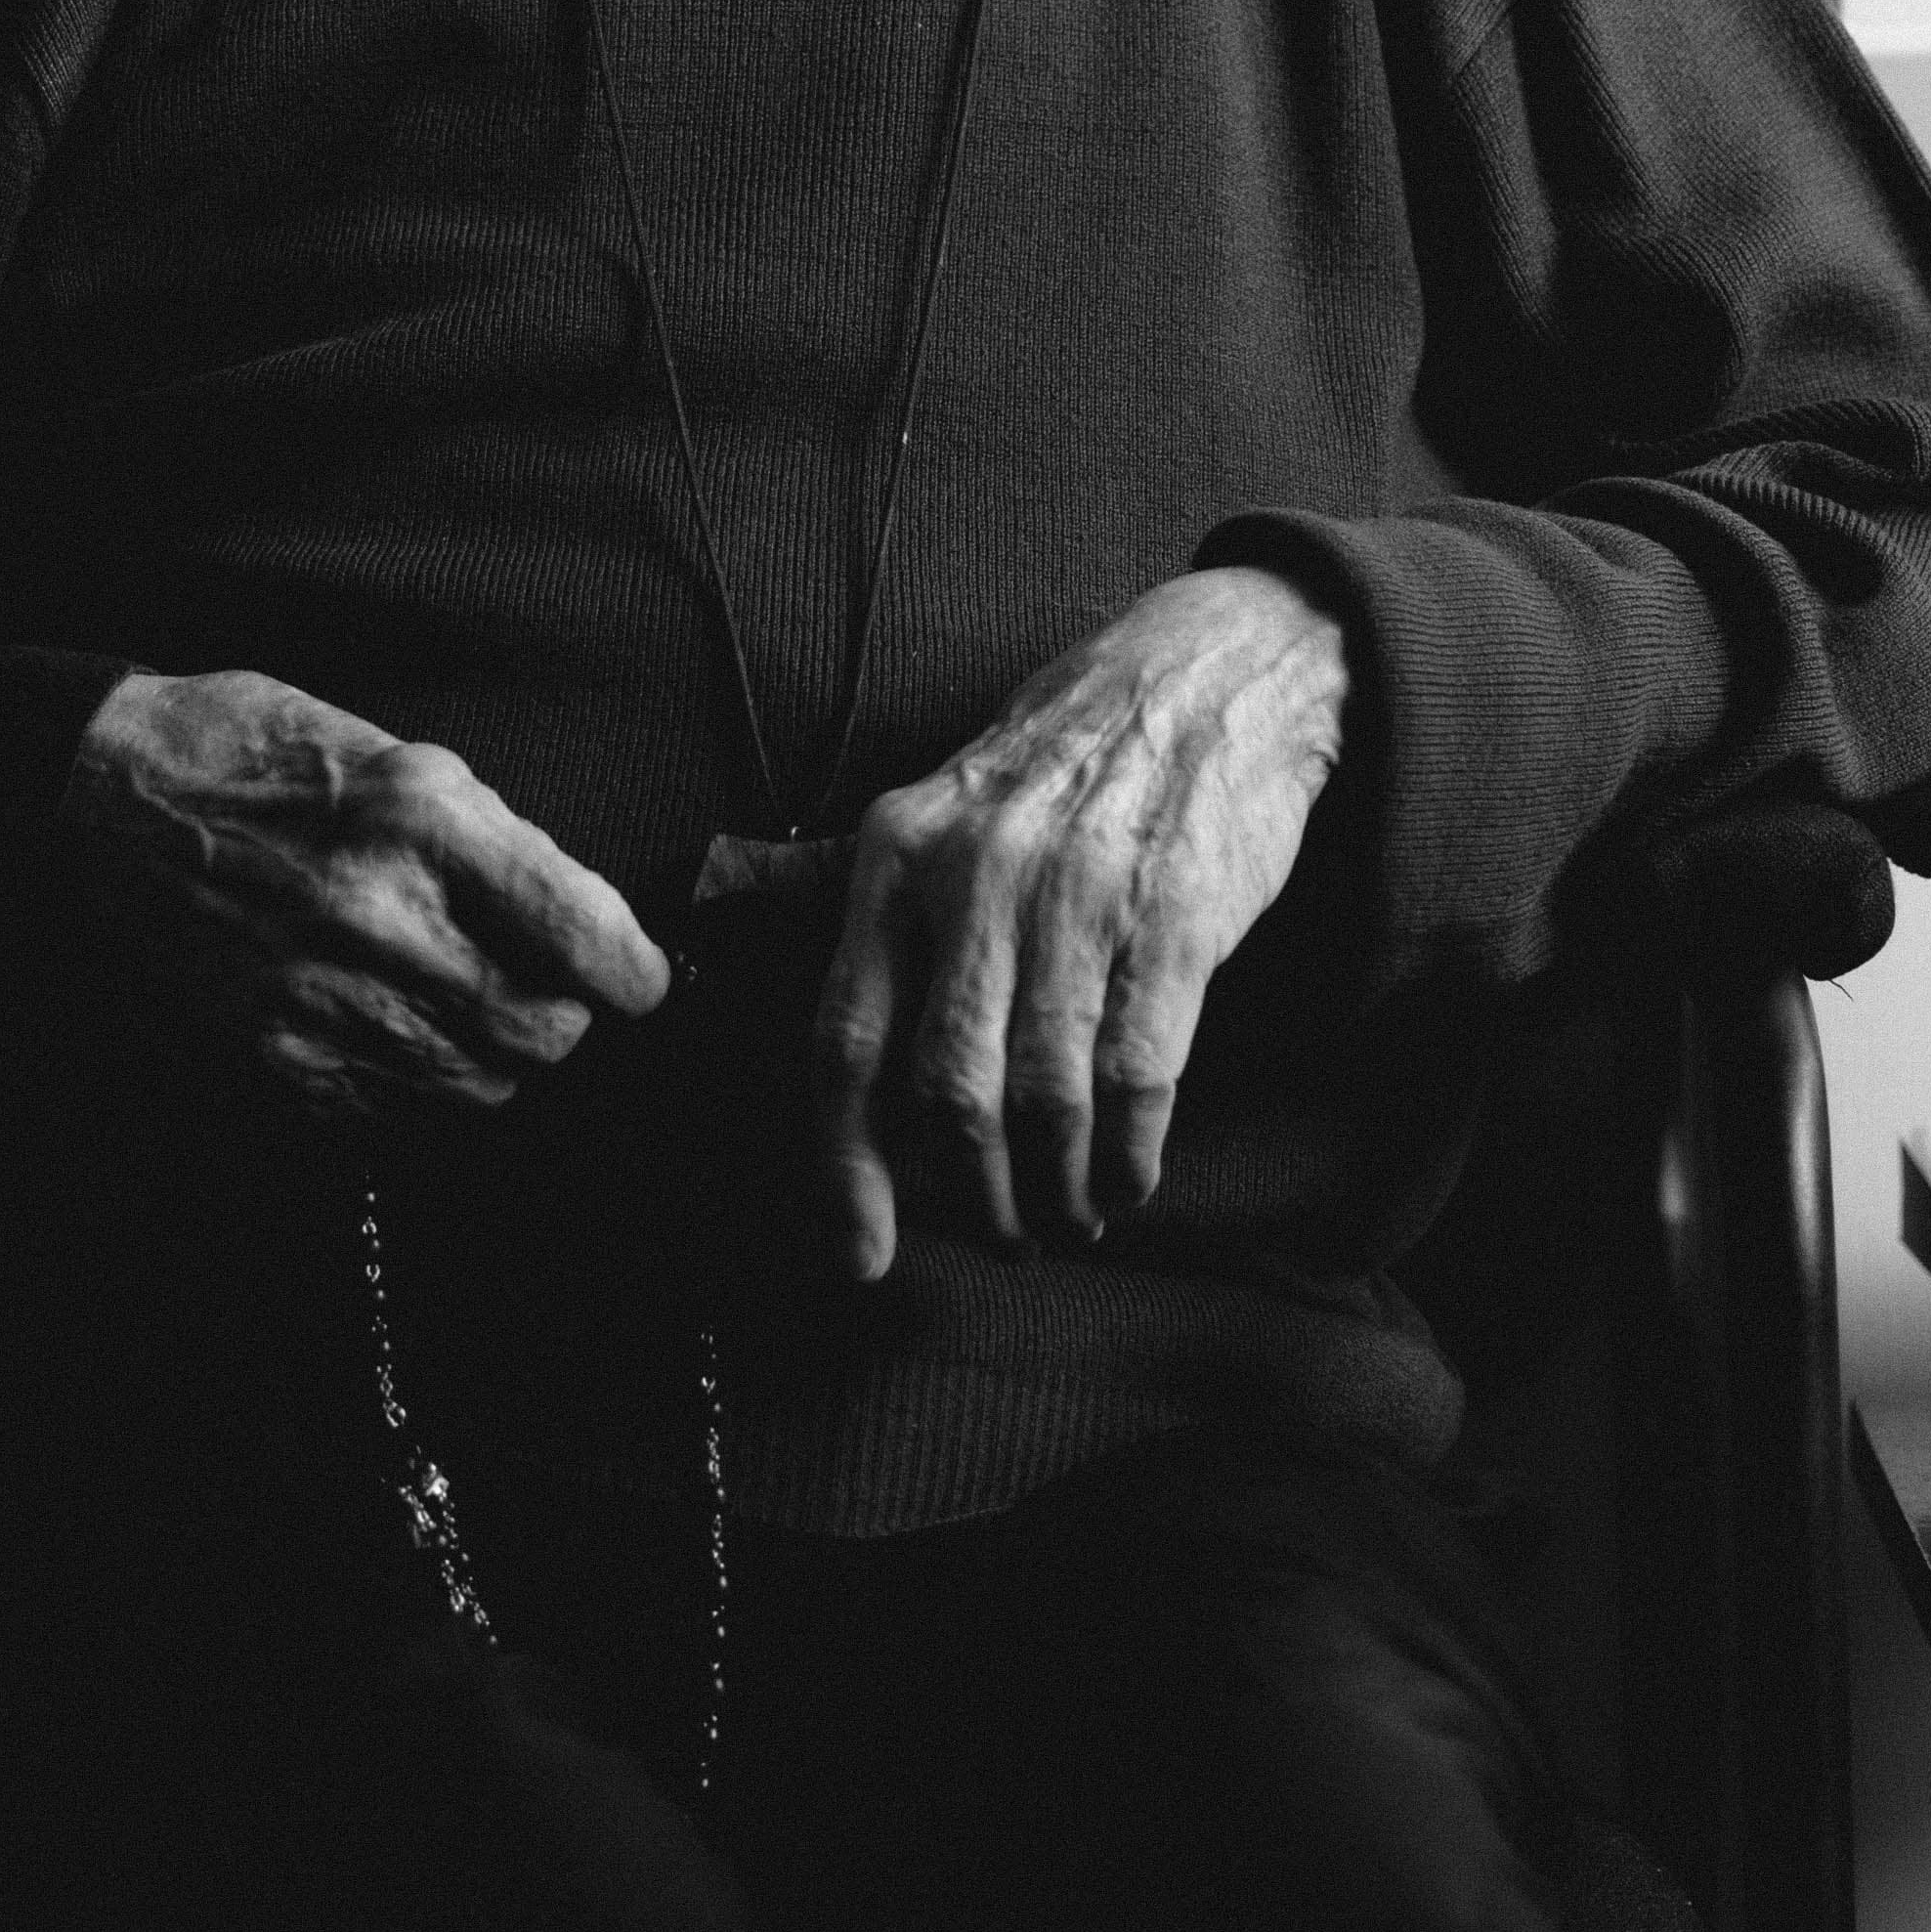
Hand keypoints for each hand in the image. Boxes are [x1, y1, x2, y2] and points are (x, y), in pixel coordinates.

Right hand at [71, 664, 666, 1124]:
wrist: (107, 799)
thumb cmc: (259, 753)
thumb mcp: (400, 755)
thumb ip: (501, 845)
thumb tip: (588, 928)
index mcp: (423, 822)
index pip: (583, 936)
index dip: (635, 972)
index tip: (640, 978)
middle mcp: (377, 917)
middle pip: (544, 1032)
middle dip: (565, 1015)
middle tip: (538, 981)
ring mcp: (320, 999)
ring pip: (482, 1086)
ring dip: (496, 1054)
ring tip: (454, 995)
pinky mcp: (274, 1058)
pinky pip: (399, 1115)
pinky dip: (421, 1084)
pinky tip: (389, 1022)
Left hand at [810, 567, 1347, 1280]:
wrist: (1209, 680)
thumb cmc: (1058, 762)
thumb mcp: (932, 802)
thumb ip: (832, 871)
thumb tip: (720, 896)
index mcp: (897, 855)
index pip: (843, 1041)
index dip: (844, 1167)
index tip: (857, 1252)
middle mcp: (976, 875)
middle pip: (947, 1093)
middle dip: (971, 1199)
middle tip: (997, 1235)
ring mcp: (1080, 896)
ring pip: (1045, 1100)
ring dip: (1056, 1193)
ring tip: (1066, 1218)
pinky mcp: (1176, 917)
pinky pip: (1138, 1076)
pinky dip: (1127, 1156)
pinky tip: (1124, 1177)